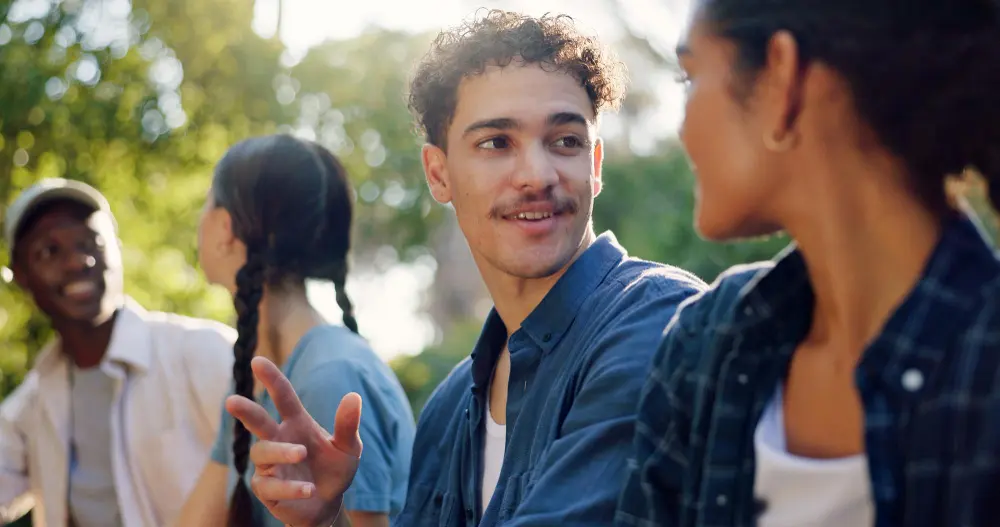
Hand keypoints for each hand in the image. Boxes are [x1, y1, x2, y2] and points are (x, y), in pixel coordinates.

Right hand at [226, 356, 362, 526]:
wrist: (329, 505)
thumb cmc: (335, 470)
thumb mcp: (348, 448)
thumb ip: (348, 425)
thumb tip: (353, 396)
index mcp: (297, 423)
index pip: (283, 397)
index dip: (272, 379)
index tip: (257, 361)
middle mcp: (279, 440)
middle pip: (257, 421)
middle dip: (245, 411)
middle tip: (232, 401)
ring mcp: (269, 465)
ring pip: (263, 452)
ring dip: (281, 451)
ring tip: (301, 453)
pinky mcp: (266, 489)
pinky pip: (270, 486)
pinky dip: (290, 487)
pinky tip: (308, 489)